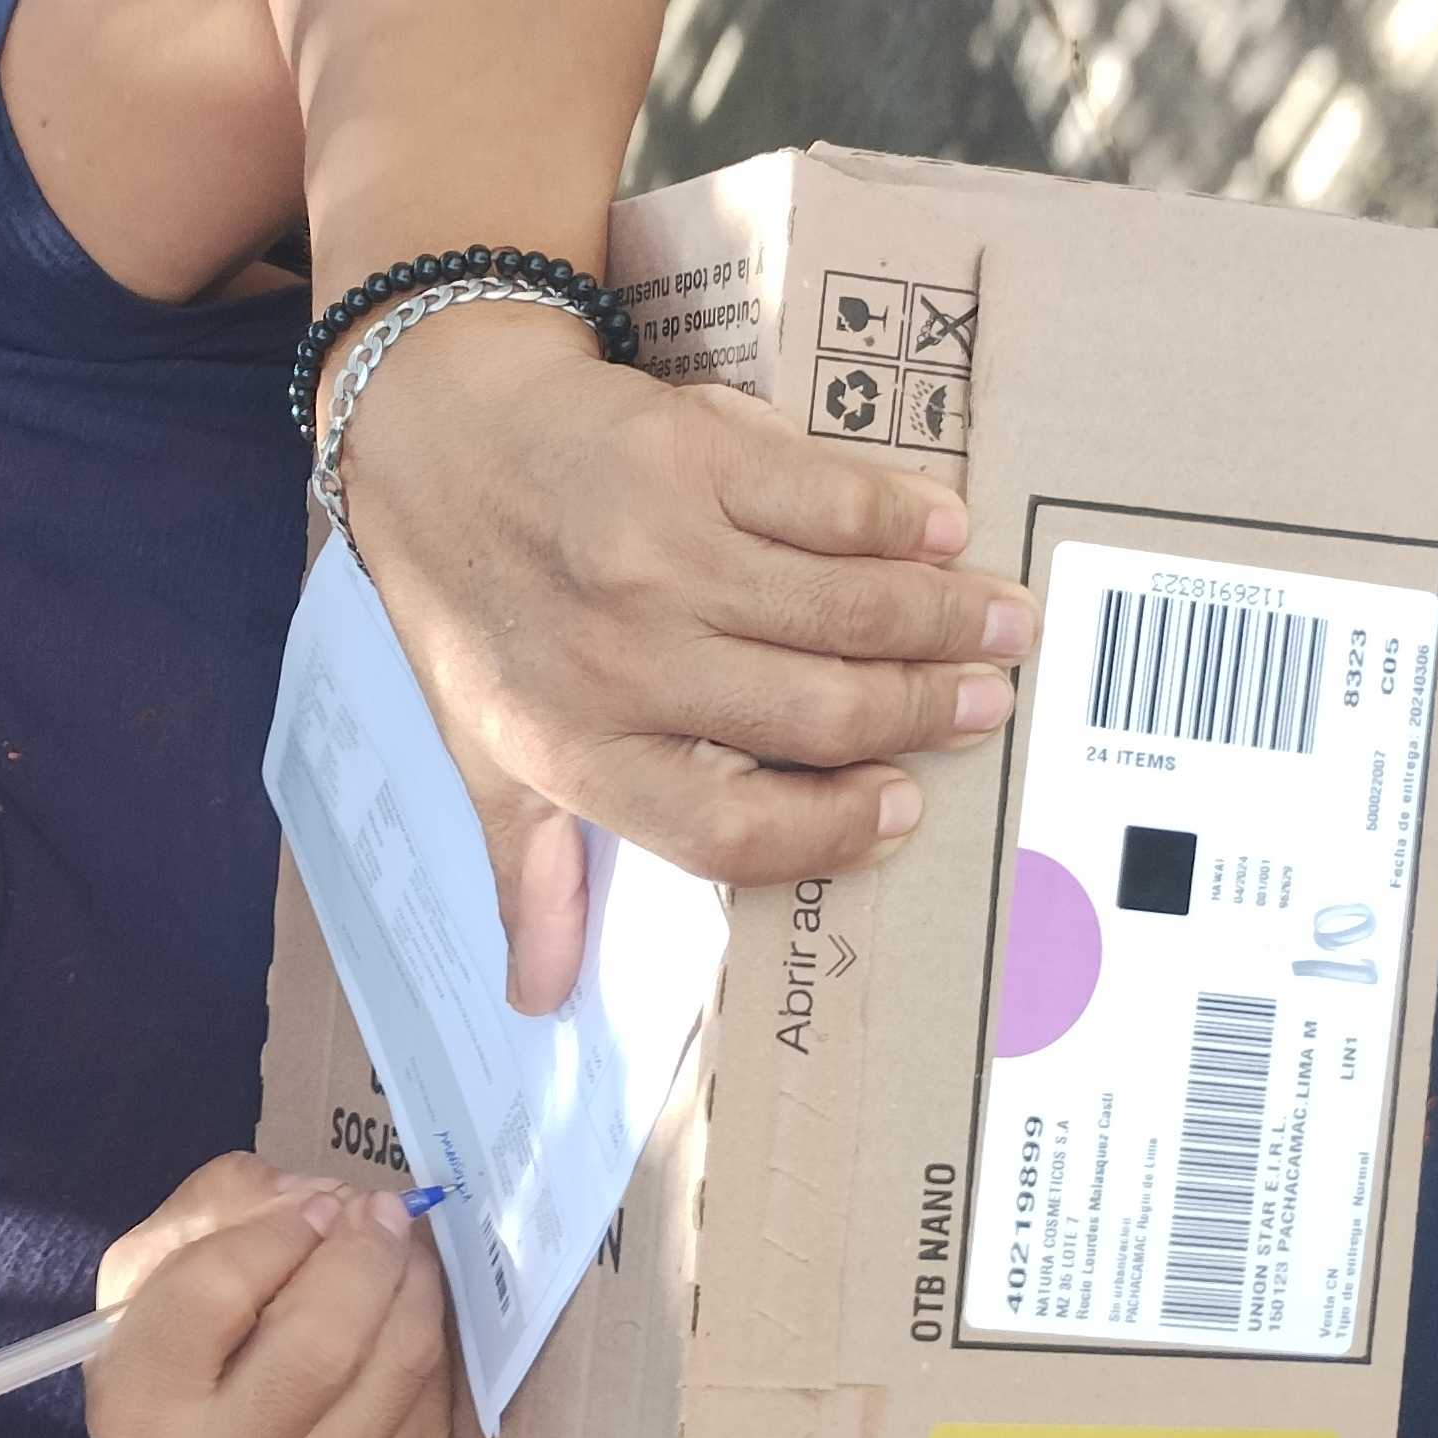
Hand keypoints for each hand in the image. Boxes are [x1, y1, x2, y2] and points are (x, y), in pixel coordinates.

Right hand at [84, 1155, 452, 1437]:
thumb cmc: (176, 1430)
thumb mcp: (137, 1331)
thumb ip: (195, 1231)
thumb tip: (303, 1191)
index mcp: (143, 1414)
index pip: (213, 1292)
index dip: (272, 1230)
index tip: (307, 1208)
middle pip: (323, 1330)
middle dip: (363, 1246)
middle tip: (375, 1209)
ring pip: (399, 1355)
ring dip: (414, 1277)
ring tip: (400, 1244)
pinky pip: (430, 1392)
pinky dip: (428, 1333)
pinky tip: (407, 1311)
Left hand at [338, 304, 1037, 1010]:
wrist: (432, 437)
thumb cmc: (470, 607)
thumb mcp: (483, 751)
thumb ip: (531, 871)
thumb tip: (539, 1000)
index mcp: (579, 749)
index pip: (730, 832)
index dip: (830, 833)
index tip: (901, 812)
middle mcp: (624, 660)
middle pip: (815, 711)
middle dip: (923, 710)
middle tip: (985, 705)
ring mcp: (660, 553)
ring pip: (839, 606)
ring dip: (940, 618)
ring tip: (1004, 625)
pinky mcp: (687, 455)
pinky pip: (822, 500)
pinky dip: (897, 519)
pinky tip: (945, 531)